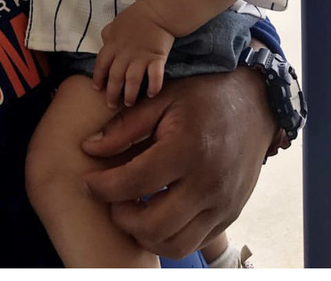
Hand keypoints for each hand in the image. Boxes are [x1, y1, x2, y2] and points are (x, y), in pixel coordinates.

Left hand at [80, 69, 276, 258]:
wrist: (254, 105)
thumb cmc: (202, 97)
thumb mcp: (160, 99)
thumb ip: (124, 126)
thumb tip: (89, 148)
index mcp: (186, 149)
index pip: (134, 182)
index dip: (102, 187)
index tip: (88, 181)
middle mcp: (207, 183)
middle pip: (154, 225)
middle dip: (121, 217)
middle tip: (110, 198)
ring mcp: (223, 204)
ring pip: (175, 244)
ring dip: (144, 233)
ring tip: (130, 207)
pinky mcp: (230, 214)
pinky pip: (194, 242)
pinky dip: (167, 235)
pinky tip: (154, 210)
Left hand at [92, 1, 174, 108]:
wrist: (158, 12)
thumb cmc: (137, 16)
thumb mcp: (116, 23)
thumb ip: (108, 35)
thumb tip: (104, 42)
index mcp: (113, 44)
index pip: (101, 64)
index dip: (98, 78)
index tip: (97, 88)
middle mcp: (125, 53)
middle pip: (115, 77)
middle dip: (112, 93)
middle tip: (111, 105)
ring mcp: (141, 57)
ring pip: (132, 81)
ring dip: (130, 94)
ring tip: (129, 103)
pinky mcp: (157, 58)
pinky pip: (155, 77)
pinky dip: (153, 86)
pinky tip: (152, 94)